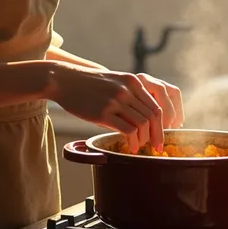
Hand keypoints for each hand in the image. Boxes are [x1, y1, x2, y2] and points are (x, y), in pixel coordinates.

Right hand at [48, 64, 182, 152]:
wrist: (65, 80)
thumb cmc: (89, 84)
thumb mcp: (114, 82)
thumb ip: (129, 95)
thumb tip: (143, 121)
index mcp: (132, 81)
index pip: (157, 106)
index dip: (162, 125)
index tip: (160, 138)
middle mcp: (127, 89)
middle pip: (153, 117)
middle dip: (157, 136)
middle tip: (155, 148)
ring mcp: (115, 100)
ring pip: (142, 124)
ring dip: (144, 140)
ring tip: (138, 146)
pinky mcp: (103, 112)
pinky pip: (128, 130)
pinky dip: (132, 141)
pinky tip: (130, 146)